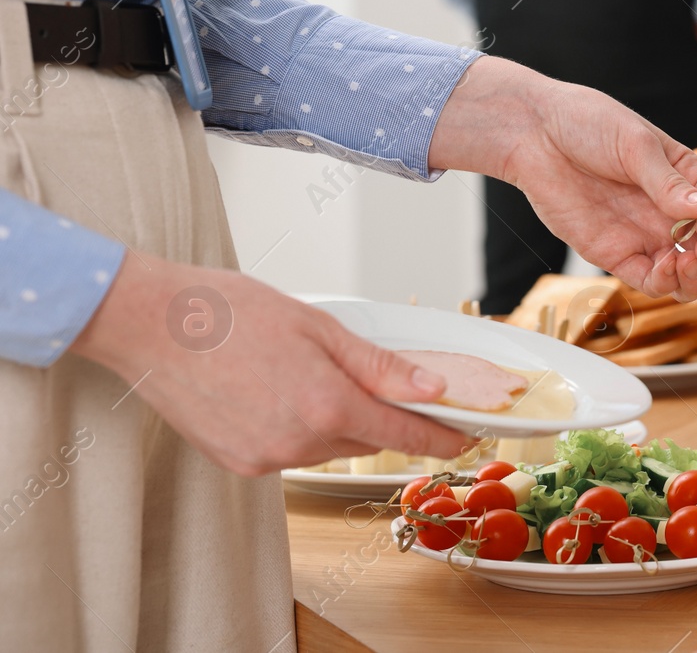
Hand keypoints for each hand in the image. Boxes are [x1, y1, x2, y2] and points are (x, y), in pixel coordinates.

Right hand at [71, 257, 470, 476]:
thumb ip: (379, 367)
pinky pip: (290, 451)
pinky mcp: (237, 463)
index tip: (467, 436)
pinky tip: (280, 392)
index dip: (441, 437)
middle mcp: (297, 444)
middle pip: (366, 439)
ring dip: (338, 420)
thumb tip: (432, 388)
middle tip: (390, 385)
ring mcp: (264, 459)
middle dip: (383, 416)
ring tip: (312, 374)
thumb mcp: (319, 327)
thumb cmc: (231, 311)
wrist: (150, 325)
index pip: (403, 434)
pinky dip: (299, 428)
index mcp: (326, 406)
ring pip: (327, 446)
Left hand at [429, 58, 696, 297]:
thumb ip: (669, 182)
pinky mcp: (615, 254)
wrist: (534, 134)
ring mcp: (645, 236)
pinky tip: (665, 267)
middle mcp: (670, 212)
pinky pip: (650, 281)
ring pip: (688, 275)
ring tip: (687, 260)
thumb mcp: (635, 144)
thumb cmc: (586, 123)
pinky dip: (666, 283)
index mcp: (686, 178)